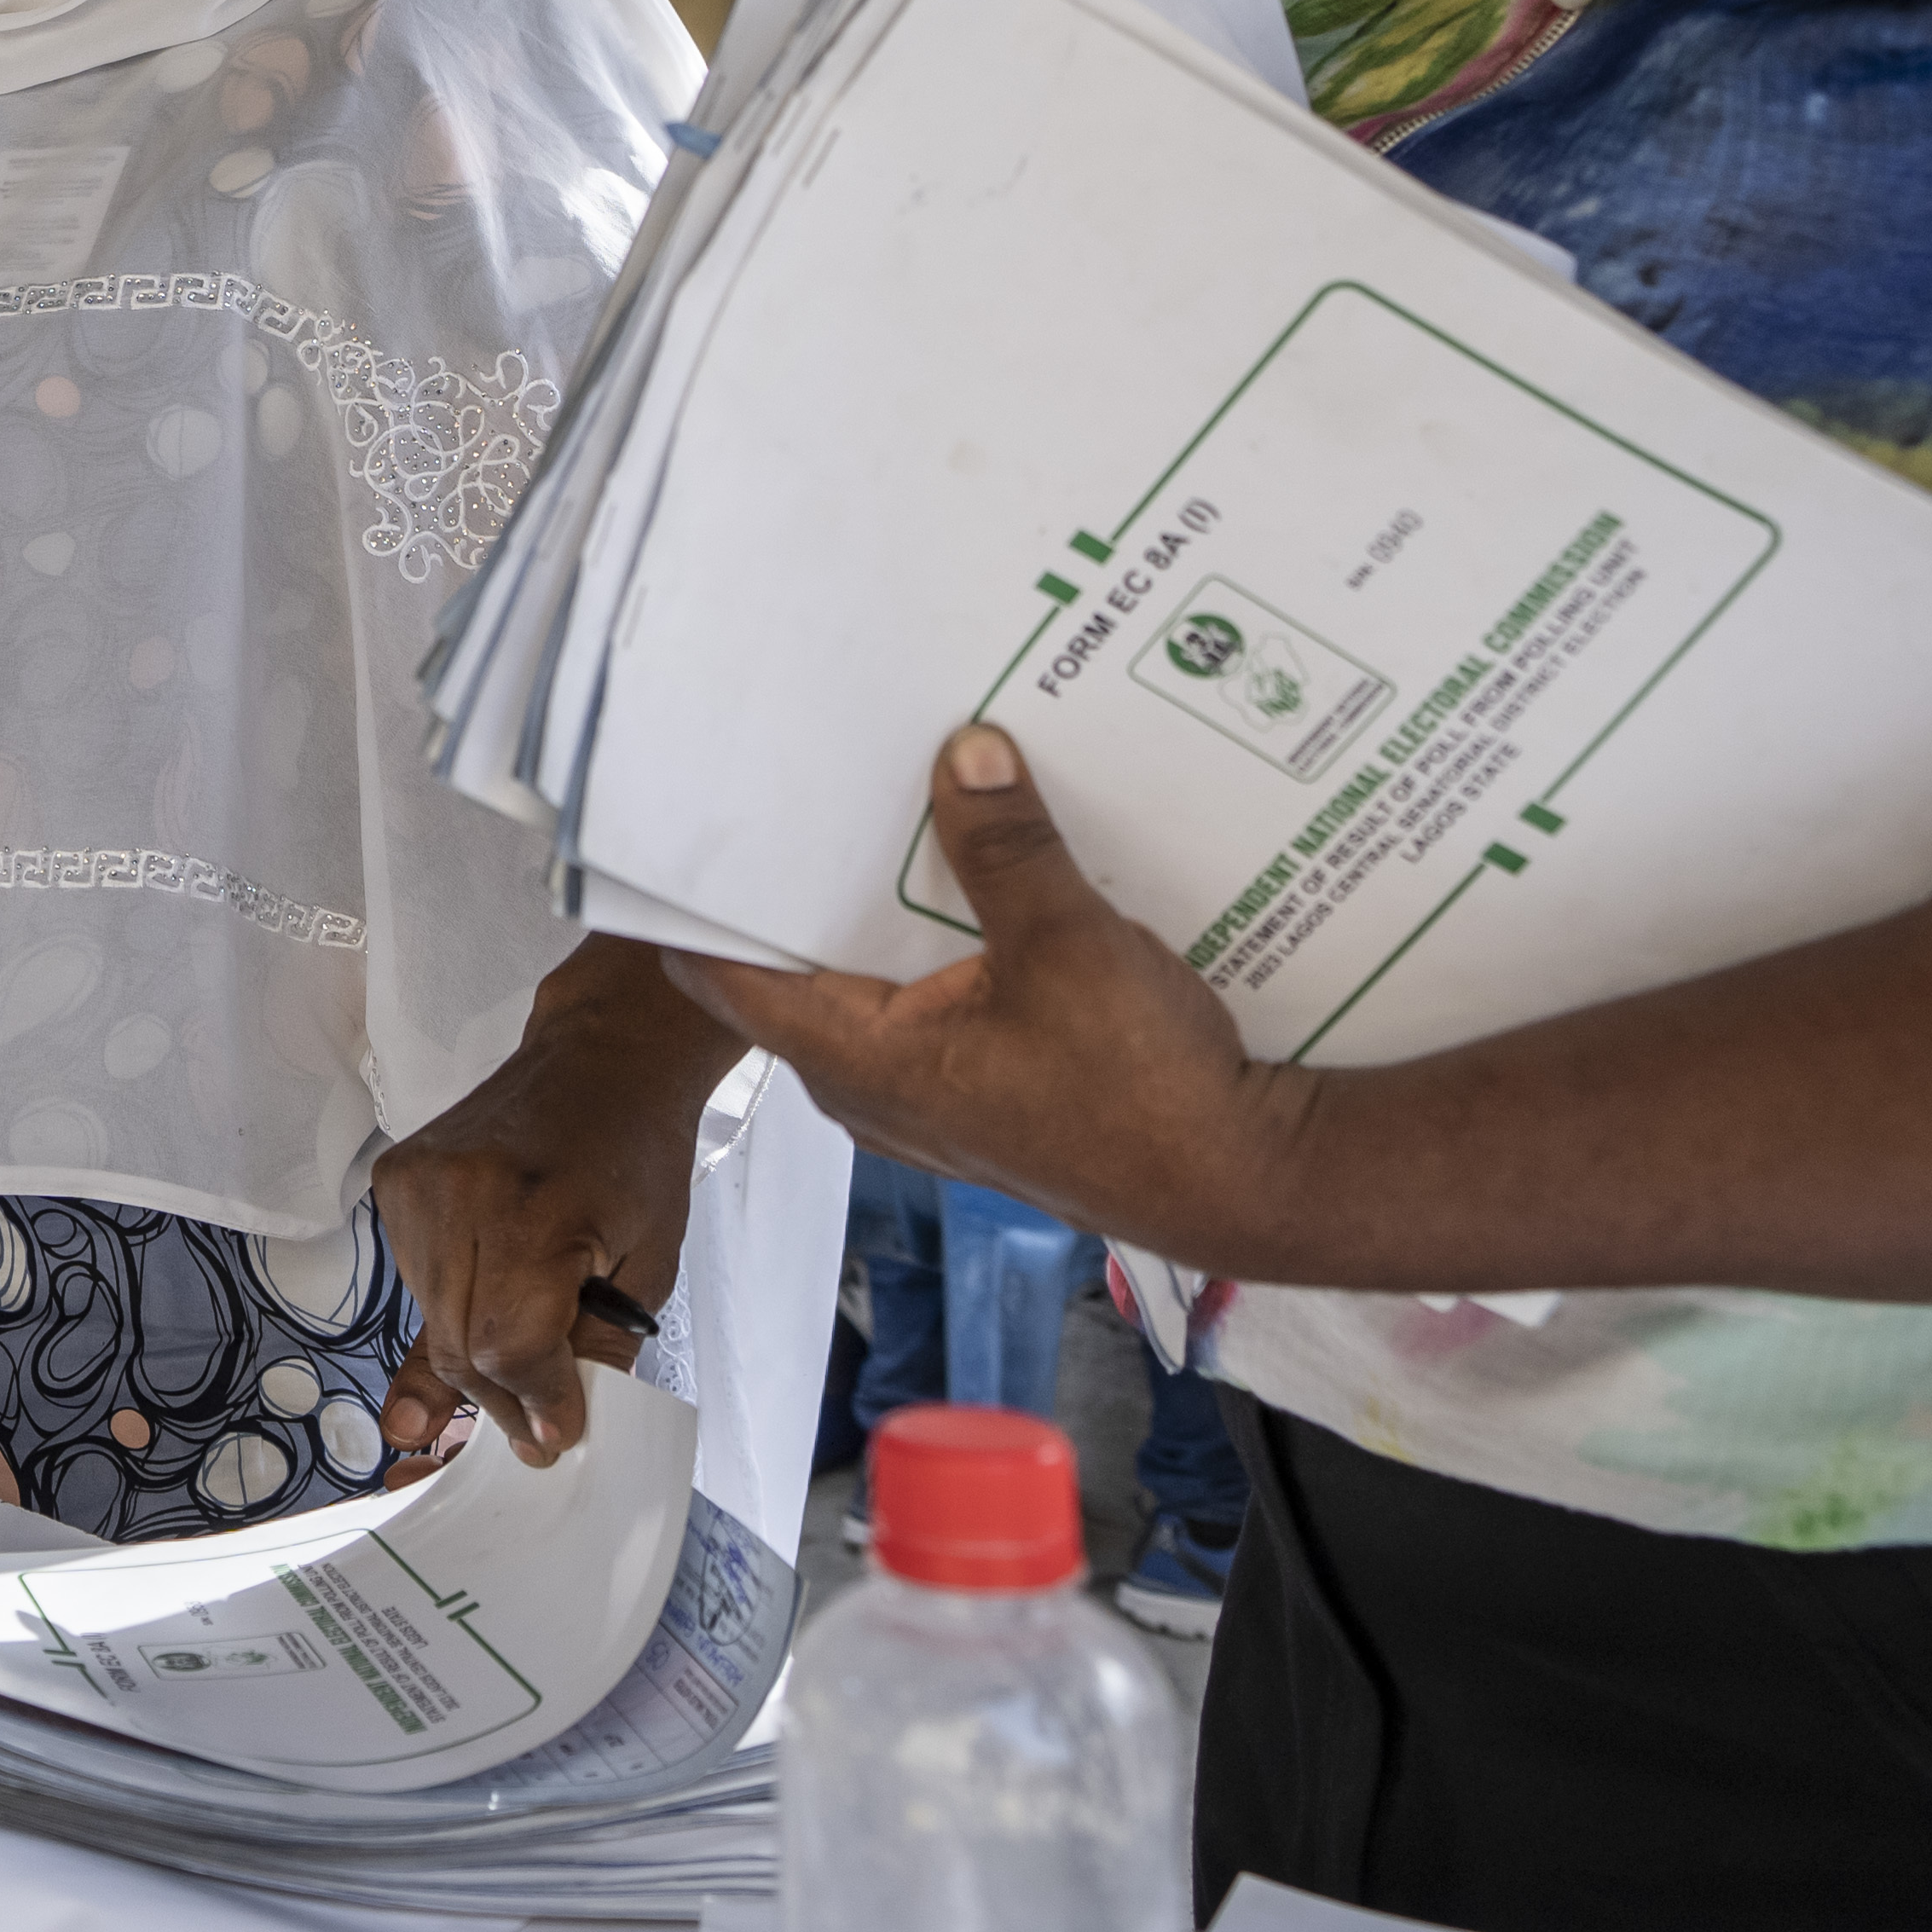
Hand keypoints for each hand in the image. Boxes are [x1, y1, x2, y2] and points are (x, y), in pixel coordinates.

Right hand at [374, 938, 734, 1467]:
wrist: (601, 1058)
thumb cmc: (636, 1153)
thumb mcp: (648, 1262)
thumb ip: (598, 1349)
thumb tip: (549, 1430)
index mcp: (534, 1211)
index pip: (507, 1346)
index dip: (533, 1400)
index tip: (554, 1432)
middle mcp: (459, 1192)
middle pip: (460, 1345)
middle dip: (500, 1397)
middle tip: (534, 1422)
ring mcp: (416, 1183)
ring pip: (432, 1322)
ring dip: (474, 1355)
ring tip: (523, 1346)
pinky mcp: (394, 1179)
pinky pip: (415, 1281)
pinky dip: (454, 1306)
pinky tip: (492, 1287)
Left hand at [670, 726, 1305, 1262]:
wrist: (1239, 1179)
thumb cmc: (1143, 1090)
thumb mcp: (1069, 942)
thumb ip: (1006, 845)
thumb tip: (964, 751)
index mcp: (859, 1059)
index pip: (721, 977)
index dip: (695, 900)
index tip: (692, 816)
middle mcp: (869, 1087)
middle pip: (789, 970)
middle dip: (795, 881)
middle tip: (800, 778)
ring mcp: (922, 1093)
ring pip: (862, 982)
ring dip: (873, 908)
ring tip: (884, 802)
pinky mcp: (975, 1088)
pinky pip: (923, 1000)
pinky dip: (930, 942)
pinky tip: (968, 872)